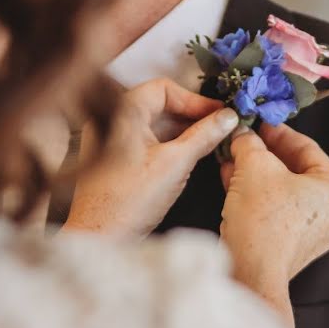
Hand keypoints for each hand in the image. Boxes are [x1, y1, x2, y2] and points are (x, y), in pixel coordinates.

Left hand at [63, 78, 238, 238]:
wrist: (99, 239)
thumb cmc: (130, 201)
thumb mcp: (175, 164)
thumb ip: (205, 136)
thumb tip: (229, 117)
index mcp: (121, 111)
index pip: (163, 89)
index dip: (194, 100)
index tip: (219, 113)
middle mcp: (111, 119)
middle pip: (160, 105)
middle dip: (192, 115)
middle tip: (221, 126)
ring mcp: (111, 139)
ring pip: (155, 124)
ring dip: (183, 130)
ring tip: (211, 140)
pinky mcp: (115, 159)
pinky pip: (147, 140)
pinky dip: (169, 143)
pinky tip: (191, 154)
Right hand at [219, 123, 328, 325]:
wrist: (251, 272)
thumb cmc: (263, 220)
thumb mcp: (254, 165)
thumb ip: (250, 142)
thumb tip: (243, 134)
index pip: (308, 149)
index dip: (280, 132)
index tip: (261, 123)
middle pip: (295, 171)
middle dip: (265, 154)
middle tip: (246, 140)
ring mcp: (315, 234)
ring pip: (283, 191)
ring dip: (257, 173)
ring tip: (234, 158)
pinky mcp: (294, 247)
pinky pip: (277, 211)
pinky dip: (257, 195)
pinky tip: (233, 181)